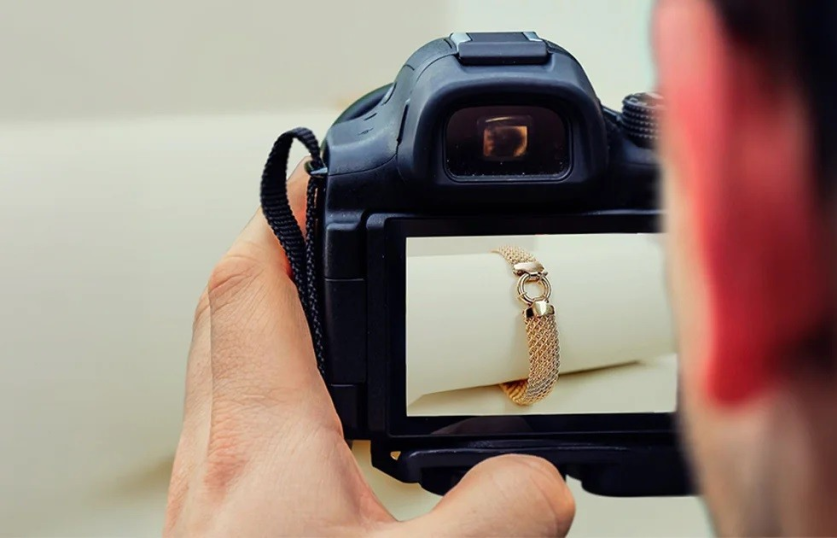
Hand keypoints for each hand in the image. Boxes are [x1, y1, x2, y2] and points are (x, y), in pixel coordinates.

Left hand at [164, 163, 575, 536]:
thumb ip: (498, 513)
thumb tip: (543, 479)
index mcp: (261, 445)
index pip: (252, 286)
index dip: (283, 216)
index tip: (315, 176)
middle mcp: (218, 456)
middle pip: (228, 312)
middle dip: (276, 255)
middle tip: (321, 228)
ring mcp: (208, 489)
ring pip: (224, 368)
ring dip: (271, 322)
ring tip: (329, 309)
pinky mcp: (220, 522)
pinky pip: (234, 424)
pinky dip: (276, 390)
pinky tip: (323, 422)